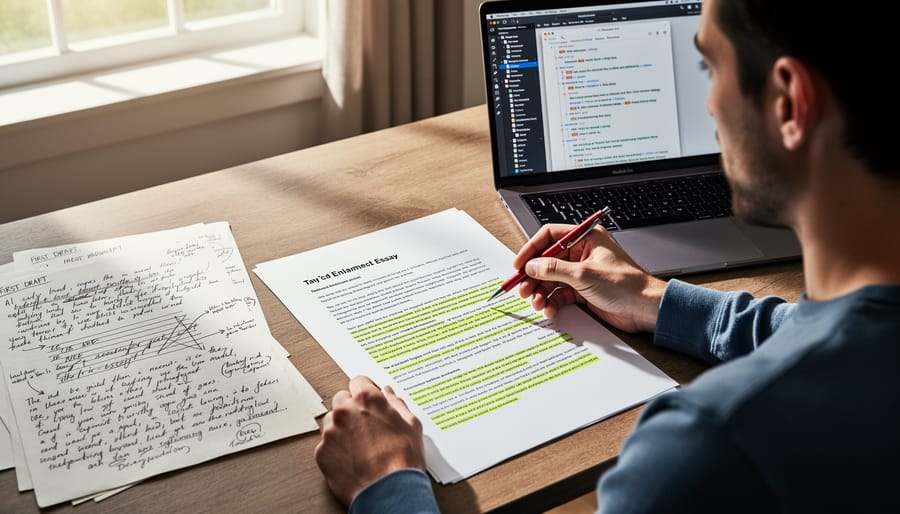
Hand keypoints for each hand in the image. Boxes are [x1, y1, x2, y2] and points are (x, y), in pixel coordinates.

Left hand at [314, 376, 425, 504]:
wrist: (389, 492)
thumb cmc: (402, 460)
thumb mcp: (411, 424)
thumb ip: (396, 403)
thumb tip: (388, 394)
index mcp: (367, 399)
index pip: (358, 381)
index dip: (365, 391)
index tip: (368, 400)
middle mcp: (345, 411)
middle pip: (342, 399)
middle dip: (352, 409)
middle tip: (366, 425)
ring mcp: (331, 432)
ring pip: (331, 421)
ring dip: (342, 428)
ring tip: (361, 445)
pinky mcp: (322, 452)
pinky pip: (327, 444)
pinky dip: (336, 450)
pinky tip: (353, 459)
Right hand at [512, 223, 666, 332]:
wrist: (644, 308)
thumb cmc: (626, 285)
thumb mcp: (584, 275)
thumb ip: (554, 269)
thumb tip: (532, 266)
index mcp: (586, 238)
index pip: (550, 236)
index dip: (532, 249)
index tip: (519, 264)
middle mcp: (582, 253)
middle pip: (547, 260)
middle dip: (534, 276)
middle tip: (523, 288)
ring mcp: (582, 272)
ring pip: (552, 279)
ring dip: (541, 291)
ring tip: (536, 302)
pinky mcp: (583, 290)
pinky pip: (560, 293)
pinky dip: (552, 301)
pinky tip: (549, 308)